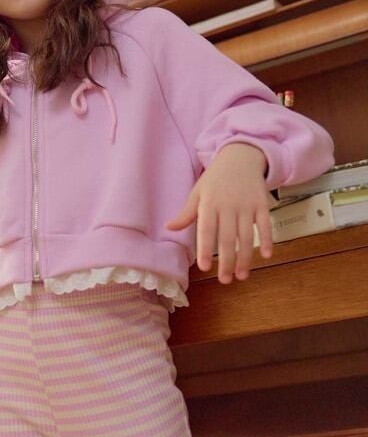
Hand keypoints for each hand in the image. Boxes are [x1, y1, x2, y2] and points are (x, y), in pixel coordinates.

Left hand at [164, 142, 272, 283]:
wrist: (240, 156)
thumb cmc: (215, 178)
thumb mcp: (198, 192)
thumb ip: (186, 213)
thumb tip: (169, 227)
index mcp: (209, 203)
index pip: (206, 230)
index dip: (205, 249)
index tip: (204, 267)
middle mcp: (228, 205)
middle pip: (227, 237)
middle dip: (226, 260)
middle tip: (225, 280)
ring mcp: (247, 204)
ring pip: (246, 235)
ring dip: (245, 257)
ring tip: (242, 276)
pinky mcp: (262, 203)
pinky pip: (265, 224)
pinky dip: (267, 239)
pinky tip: (266, 255)